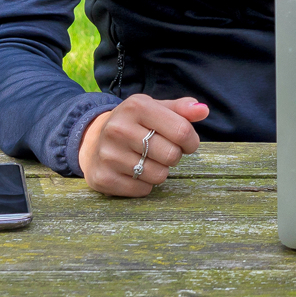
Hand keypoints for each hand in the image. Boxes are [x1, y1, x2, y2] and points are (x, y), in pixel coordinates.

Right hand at [80, 94, 208, 196]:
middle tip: (163, 151)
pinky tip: (133, 172)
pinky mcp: (102, 178)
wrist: (93, 141)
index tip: (186, 143)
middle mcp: (118, 128)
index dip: (191, 141)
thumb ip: (182, 109)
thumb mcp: (156, 109)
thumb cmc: (134, 124)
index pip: (182, 130)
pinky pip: (142, 190)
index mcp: (136, 106)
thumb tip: (203, 110)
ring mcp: (108, 154)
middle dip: (174, 156)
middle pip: (172, 155)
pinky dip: (144, 185)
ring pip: (158, 175)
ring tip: (147, 160)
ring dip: (160, 171)